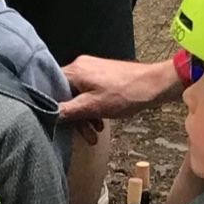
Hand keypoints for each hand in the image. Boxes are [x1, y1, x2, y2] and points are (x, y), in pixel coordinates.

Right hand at [58, 54, 181, 125]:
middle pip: (66, 94)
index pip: (50, 87)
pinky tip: (101, 122)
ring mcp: (92, 71)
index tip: (55, 123)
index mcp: (75, 71)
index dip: (50, 106)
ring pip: (79, 97)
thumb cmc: (127, 93)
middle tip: (85, 136)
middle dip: (75, 118)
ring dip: (86, 117)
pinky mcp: (102, 76)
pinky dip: (94, 109)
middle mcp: (81, 67)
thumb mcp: (93, 107)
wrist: (155, 85)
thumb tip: (48, 115)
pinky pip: (90, 94)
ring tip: (96, 133)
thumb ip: (69, 111)